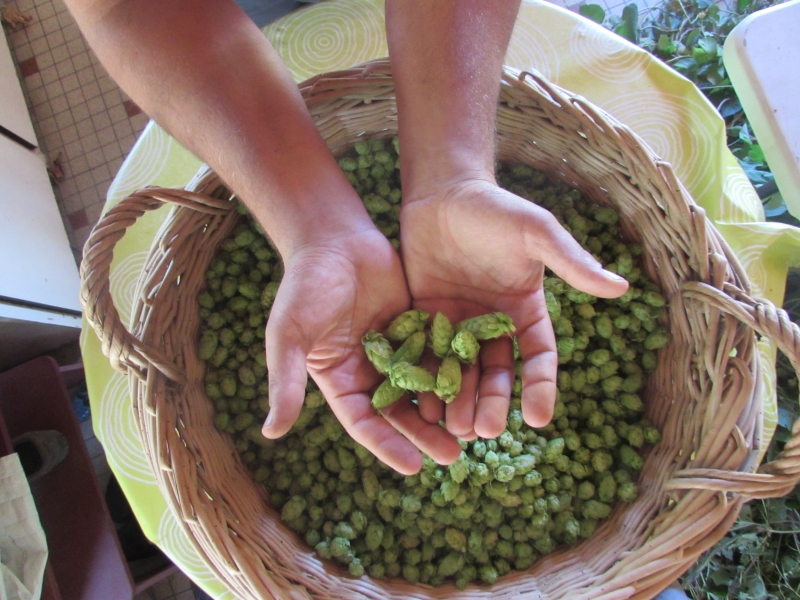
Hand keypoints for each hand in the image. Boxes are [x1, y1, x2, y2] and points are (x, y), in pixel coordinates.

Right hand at [260, 228, 461, 473]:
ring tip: (472, 429)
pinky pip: (437, 351)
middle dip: (424, 434)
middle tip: (453, 456)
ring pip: (424, 386)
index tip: (414, 468)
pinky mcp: (416, 325)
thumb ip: (285, 382)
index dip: (387, 446)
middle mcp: (369, 370)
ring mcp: (396, 348)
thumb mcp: (290, 335)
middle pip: (400, 411)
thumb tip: (270, 433)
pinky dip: (455, 368)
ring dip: (445, 407)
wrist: (333, 237)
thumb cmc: (305, 286)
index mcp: (340, 380)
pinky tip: (480, 383)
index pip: (364, 422)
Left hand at [400, 177, 628, 439]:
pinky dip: (427, 379)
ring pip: (462, 372)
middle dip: (493, 404)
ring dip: (459, 401)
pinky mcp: (426, 319)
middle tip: (484, 431)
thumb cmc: (495, 209)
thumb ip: (571, 262)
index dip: (541, 387)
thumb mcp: (536, 233)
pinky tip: (421, 404)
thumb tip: (621, 288)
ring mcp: (459, 324)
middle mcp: (493, 325)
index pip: (539, 358)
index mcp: (525, 311)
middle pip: (498, 374)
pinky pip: (428, 355)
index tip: (539, 419)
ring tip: (453, 429)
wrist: (442, 192)